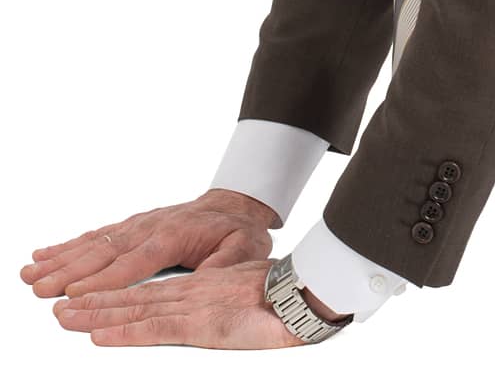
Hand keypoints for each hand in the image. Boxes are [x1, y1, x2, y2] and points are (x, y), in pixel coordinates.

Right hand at [20, 188, 276, 300]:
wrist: (235, 204)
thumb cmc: (239, 231)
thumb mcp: (245, 249)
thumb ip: (225, 265)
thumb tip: (210, 278)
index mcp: (174, 236)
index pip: (134, 262)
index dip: (105, 280)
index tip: (77, 295)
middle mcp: (149, 228)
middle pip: (104, 253)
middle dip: (70, 272)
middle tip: (40, 289)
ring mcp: (137, 225)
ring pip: (94, 244)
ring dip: (60, 259)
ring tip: (30, 273)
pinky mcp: (131, 226)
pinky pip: (96, 236)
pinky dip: (68, 245)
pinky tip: (44, 254)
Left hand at [50, 259, 336, 347]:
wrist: (307, 293)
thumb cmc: (287, 291)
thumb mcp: (252, 288)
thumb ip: (230, 293)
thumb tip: (224, 298)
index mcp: (205, 284)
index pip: (152, 290)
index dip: (118, 294)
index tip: (89, 298)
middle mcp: (192, 293)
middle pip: (134, 298)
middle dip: (95, 304)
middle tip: (61, 310)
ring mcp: (193, 307)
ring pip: (135, 310)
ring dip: (97, 315)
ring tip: (67, 318)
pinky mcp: (200, 325)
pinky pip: (154, 329)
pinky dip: (124, 331)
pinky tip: (100, 336)